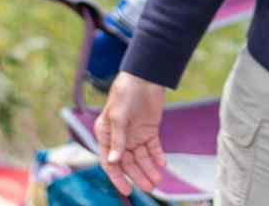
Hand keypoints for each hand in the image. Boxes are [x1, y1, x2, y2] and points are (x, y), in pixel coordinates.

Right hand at [94, 71, 167, 195]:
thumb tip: (114, 161)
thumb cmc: (124, 93)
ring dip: (149, 168)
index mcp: (106, 135)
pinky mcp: (149, 130)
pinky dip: (158, 156)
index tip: (127, 190)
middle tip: (149, 187)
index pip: (110, 162)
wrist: (144, 76)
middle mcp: (120, 138)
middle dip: (138, 176)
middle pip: (128, 163)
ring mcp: (135, 135)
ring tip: (158, 180)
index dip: (118, 177)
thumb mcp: (118, 116)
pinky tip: (163, 164)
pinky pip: (153, 147)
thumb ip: (118, 139)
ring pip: (142, 157)